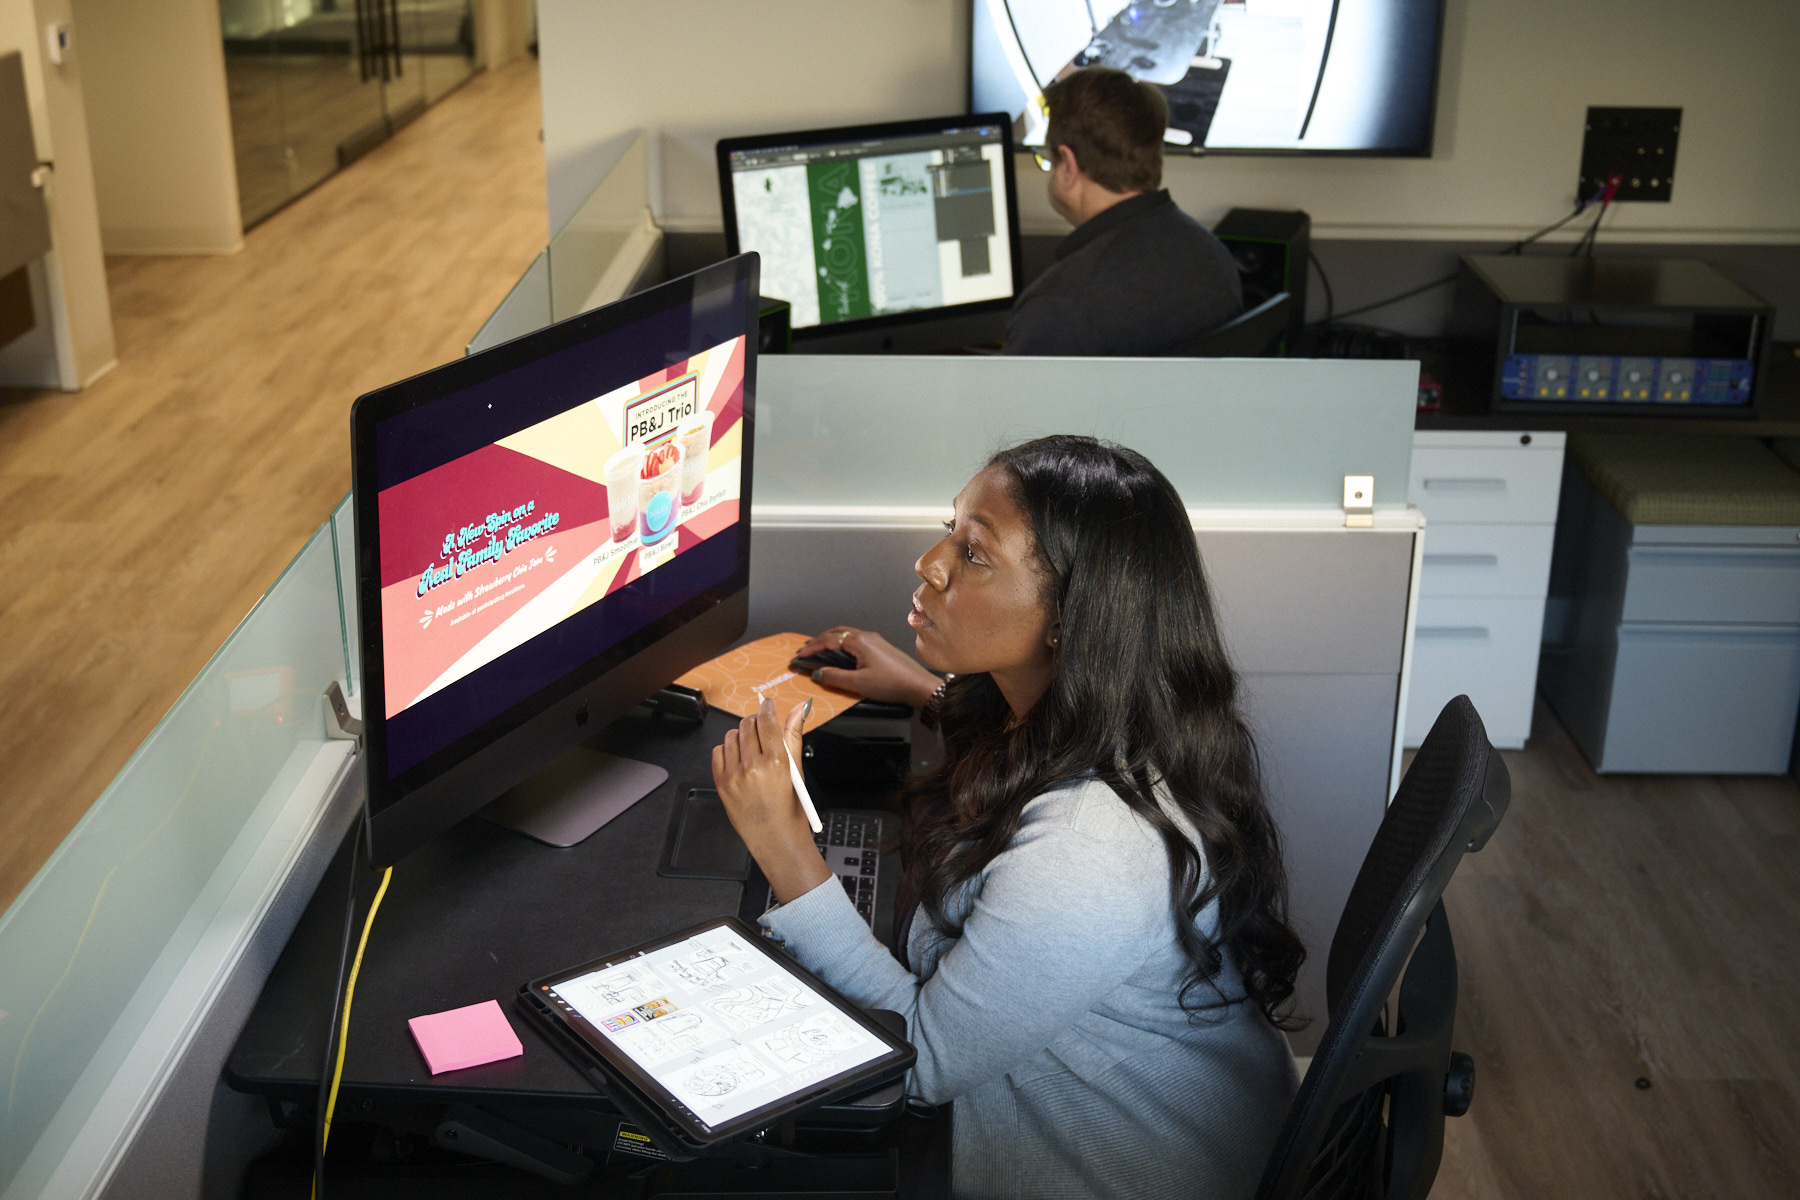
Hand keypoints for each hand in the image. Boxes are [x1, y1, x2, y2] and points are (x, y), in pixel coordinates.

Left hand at [711, 698, 832, 903]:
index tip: (768, 706)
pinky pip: (718, 753)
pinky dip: (727, 750)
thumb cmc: (791, 809)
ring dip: (740, 735)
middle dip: (754, 721)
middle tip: (761, 727)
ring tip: (751, 747)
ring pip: (731, 737)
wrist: (776, 840)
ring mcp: (734, 775)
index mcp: (777, 762)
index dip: (767, 709)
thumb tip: (798, 709)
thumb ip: (794, 736)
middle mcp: (753, 766)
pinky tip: (738, 759)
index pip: (766, 721)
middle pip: (747, 725)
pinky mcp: (721, 784)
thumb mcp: (797, 772)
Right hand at [798, 627, 941, 708]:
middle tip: (807, 650)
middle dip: (820, 640)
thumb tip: (817, 674)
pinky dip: (843, 643)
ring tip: (820, 649)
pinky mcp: (882, 647)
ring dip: (832, 640)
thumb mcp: (858, 683)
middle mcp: (866, 636)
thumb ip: (835, 677)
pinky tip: (842, 653)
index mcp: (859, 641)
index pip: (828, 639)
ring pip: (847, 634)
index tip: (800, 655)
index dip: (812, 647)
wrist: (918, 685)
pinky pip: (856, 640)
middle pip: (837, 632)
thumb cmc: (890, 684)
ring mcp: (875, 640)